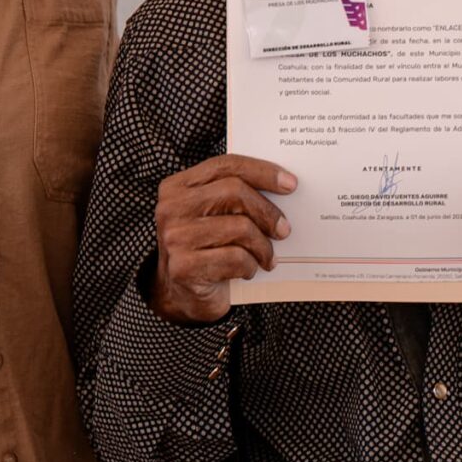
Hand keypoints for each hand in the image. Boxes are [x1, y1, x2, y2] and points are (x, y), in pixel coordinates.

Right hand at [153, 154, 293, 321]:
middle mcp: (171, 208)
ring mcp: (175, 238)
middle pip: (234, 192)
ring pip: (240, 227)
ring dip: (263, 246)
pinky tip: (250, 270)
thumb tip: (284, 186)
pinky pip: (235, 258)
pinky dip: (251, 266)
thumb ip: (236, 197)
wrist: (183, 296)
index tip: (290, 184)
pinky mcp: (183, 267)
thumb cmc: (207, 249)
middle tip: (284, 229)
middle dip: (267, 211)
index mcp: (178, 187)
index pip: (226, 165)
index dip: (262, 171)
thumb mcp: (215, 216)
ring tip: (268, 257)